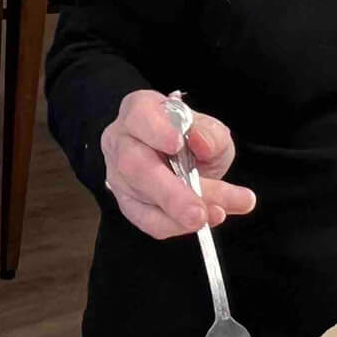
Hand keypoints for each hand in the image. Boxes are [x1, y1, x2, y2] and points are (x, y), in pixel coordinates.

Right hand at [100, 90, 255, 241]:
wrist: (180, 156)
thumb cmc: (190, 137)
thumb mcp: (209, 128)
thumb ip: (210, 133)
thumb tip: (202, 143)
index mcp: (139, 110)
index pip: (140, 116)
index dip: (157, 130)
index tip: (177, 144)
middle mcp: (122, 141)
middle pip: (135, 165)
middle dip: (171, 193)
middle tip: (200, 211)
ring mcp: (119, 175)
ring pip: (142, 198)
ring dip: (182, 213)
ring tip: (217, 213)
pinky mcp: (127, 203)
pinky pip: (147, 220)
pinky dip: (176, 226)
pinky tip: (204, 222)